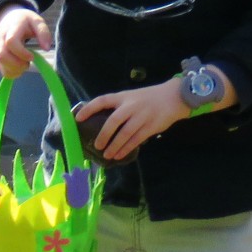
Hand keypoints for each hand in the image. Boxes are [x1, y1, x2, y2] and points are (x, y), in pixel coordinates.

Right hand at [0, 6, 51, 78]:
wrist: (9, 19)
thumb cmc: (25, 22)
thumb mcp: (36, 21)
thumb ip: (43, 32)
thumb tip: (46, 48)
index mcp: (12, 28)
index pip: (11, 42)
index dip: (21, 53)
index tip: (32, 57)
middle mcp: (1, 39)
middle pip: (2, 56)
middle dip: (16, 64)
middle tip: (28, 63)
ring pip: (1, 65)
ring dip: (15, 70)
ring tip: (24, 65)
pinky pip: (2, 70)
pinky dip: (12, 73)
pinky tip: (19, 67)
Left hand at [75, 81, 189, 161]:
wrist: (174, 97)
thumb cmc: (148, 98)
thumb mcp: (132, 97)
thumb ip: (119, 107)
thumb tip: (100, 123)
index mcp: (123, 97)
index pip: (102, 100)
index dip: (89, 109)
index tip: (78, 118)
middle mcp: (131, 106)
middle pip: (113, 121)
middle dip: (103, 135)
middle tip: (97, 145)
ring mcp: (142, 116)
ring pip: (125, 134)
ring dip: (114, 146)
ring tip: (107, 155)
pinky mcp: (151, 126)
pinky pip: (136, 140)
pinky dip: (126, 149)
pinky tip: (119, 155)